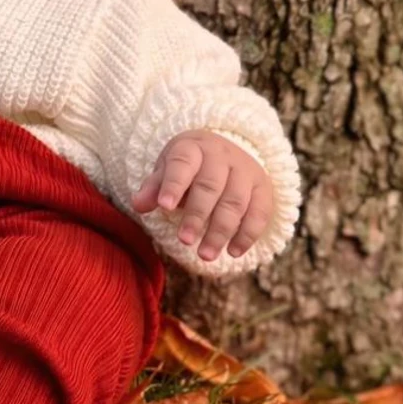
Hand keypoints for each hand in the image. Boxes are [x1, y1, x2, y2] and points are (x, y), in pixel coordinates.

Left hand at [133, 128, 273, 260]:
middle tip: (184, 241)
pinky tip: (233, 252)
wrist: (225, 152)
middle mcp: (222, 156)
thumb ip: (154, 188)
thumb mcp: (167, 170)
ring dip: (220, 231)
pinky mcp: (263, 188)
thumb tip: (139, 205)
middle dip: (197, 216)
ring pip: (236, 202)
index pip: (183, 164)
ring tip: (205, 255)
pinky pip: (259, 212)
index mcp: (193, 148)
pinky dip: (248, 234)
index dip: (174, 184)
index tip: (164, 206)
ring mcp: (246, 171)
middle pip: (211, 186)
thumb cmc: (189, 167)